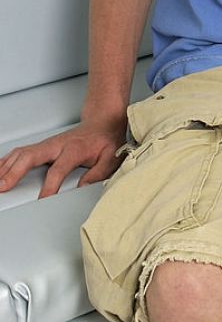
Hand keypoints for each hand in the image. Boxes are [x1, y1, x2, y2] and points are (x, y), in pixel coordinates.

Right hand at [0, 116, 127, 199]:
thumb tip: (82, 188)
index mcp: (74, 149)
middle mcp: (57, 145)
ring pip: (22, 153)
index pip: (58, 170)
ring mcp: (47, 143)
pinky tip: (0, 169)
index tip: (42, 200)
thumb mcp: (110, 158)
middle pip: (30, 157)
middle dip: (15, 172)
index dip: (49, 186)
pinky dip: (7, 160)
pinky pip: (20, 152)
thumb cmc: (105, 139)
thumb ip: (98, 174)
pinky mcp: (42, 145)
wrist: (102, 121)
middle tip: (3, 186)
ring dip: (7, 166)